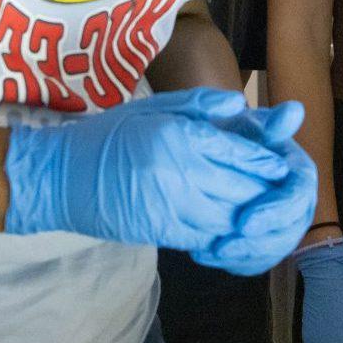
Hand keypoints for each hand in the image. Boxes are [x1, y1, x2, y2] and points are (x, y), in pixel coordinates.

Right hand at [3, 88, 289, 251]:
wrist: (60, 178)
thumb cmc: (107, 136)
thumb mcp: (152, 107)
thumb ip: (198, 105)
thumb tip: (238, 106)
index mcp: (179, 137)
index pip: (240, 153)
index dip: (265, 161)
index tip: (280, 163)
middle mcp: (180, 173)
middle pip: (243, 189)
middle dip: (267, 192)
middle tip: (282, 191)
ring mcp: (171, 207)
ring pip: (230, 218)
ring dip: (250, 217)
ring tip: (262, 210)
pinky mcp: (161, 233)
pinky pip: (206, 237)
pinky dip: (225, 234)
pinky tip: (230, 228)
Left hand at [193, 101, 318, 275]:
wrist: (220, 151)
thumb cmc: (235, 135)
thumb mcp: (248, 126)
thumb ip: (269, 122)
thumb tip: (294, 109)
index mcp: (300, 174)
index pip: (298, 197)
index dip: (274, 211)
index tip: (244, 221)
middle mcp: (298, 204)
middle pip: (289, 233)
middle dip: (256, 244)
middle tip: (222, 247)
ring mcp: (284, 226)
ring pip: (272, 252)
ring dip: (241, 256)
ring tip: (208, 251)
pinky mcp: (266, 243)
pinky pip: (255, 261)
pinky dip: (231, 262)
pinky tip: (203, 254)